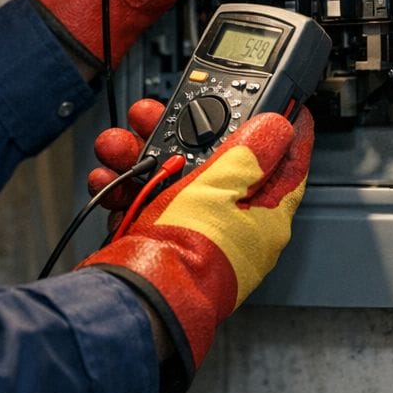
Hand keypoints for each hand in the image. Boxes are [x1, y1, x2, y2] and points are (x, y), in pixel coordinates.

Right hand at [78, 108, 313, 392]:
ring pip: (169, 169)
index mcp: (263, 212)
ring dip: (139, 152)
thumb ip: (248, 152)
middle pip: (213, 156)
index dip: (277, 125)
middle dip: (182, 129)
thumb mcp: (221, 188)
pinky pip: (140, 194)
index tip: (273, 98)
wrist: (138, 295)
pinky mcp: (156, 231)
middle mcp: (231, 219)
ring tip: (121, 145)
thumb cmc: (188, 254)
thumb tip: (277, 127)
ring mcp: (192, 225)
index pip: (283, 160)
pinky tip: (109, 179)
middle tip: (161, 113)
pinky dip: (121, 182)